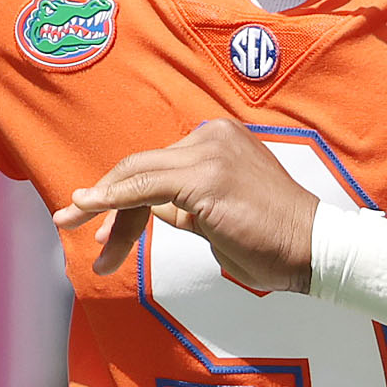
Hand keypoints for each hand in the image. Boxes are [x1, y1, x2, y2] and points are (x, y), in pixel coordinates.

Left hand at [53, 120, 319, 289]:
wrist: (315, 250)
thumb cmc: (273, 242)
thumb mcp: (216, 217)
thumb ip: (183, 205)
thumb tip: (146, 207)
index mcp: (219, 141)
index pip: (158, 166)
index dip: (124, 197)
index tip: (103, 228)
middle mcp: (213, 136)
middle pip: (141, 167)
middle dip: (104, 200)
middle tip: (71, 225)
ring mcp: (209, 151)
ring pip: (137, 175)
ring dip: (103, 206)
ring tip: (74, 228)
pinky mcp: (204, 175)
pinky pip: (144, 186)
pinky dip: (113, 199)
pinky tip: (88, 208)